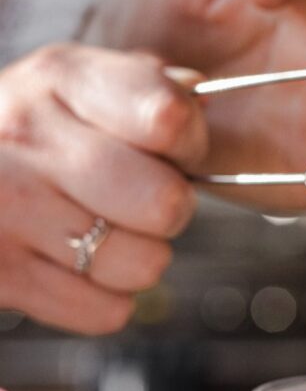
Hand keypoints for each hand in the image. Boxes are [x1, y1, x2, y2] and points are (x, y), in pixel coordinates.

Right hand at [0, 45, 204, 333]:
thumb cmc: (33, 132)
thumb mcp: (78, 85)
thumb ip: (148, 87)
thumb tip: (202, 97)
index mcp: (62, 78)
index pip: (169, 119)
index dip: (190, 142)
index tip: (175, 148)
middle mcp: (28, 136)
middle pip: (165, 204)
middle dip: (172, 208)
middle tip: (145, 202)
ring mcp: (8, 207)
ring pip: (143, 264)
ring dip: (140, 258)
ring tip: (105, 234)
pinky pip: (106, 312)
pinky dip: (104, 300)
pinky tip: (77, 268)